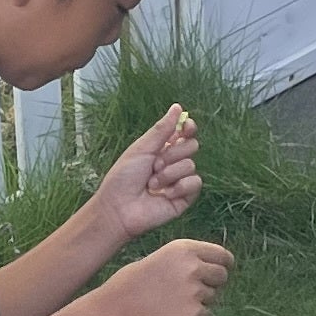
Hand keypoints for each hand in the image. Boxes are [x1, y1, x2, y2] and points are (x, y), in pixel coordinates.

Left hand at [93, 103, 202, 242]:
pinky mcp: (185, 197)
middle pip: (192, 146)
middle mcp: (173, 163)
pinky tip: (164, 194)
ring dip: (169, 173)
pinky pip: (195, 183)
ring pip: (191, 165)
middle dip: (173, 154)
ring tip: (151, 184)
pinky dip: (179, 187)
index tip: (186, 127)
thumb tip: (178, 107)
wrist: (119, 208)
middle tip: (154, 164)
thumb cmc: (123, 177)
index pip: (184, 133)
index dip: (188, 128)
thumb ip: (162, 129)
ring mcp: (179, 180)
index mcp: (162, 149)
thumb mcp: (142, 148)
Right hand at [102, 235, 232, 315]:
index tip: (221, 269)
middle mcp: (193, 267)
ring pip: (213, 297)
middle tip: (194, 290)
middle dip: (214, 283)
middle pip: (222, 276)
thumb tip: (213, 267)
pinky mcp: (193, 314)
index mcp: (184, 248)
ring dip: (200, 300)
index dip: (223, 264)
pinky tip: (172, 315)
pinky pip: (205, 315)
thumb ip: (187, 260)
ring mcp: (195, 291)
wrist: (115, 310)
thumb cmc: (132, 283)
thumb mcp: (160, 258)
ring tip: (172, 303)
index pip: (222, 255)